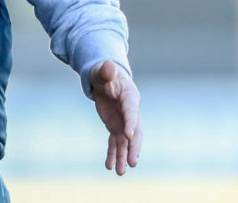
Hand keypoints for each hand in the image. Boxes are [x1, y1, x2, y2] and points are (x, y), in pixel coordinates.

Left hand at [90, 60, 141, 174]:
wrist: (104, 79)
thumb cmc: (104, 72)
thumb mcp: (102, 71)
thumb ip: (106, 71)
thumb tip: (107, 64)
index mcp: (130, 96)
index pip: (131, 111)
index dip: (131, 123)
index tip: (128, 135)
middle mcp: (130, 112)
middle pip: (135, 132)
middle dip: (133, 148)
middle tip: (132, 162)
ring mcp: (123, 121)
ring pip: (125, 142)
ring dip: (123, 156)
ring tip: (120, 172)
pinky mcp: (115, 127)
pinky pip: (115, 143)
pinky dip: (112, 154)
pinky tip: (109, 166)